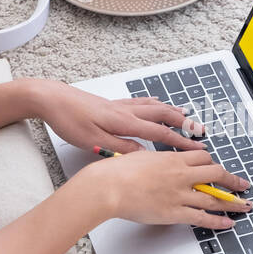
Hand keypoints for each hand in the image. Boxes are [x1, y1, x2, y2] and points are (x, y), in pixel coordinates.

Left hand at [36, 81, 206, 153]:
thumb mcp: (93, 142)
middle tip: (200, 131)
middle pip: (163, 115)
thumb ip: (121, 149)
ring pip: (154, 106)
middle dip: (185, 124)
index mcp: (124, 122)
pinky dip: (155, 103)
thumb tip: (144, 156)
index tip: (197, 148)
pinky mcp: (112, 103)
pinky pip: (142, 101)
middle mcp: (126, 111)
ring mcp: (120, 105)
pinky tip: (157, 102)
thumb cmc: (69, 120)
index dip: (181, 141)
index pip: (160, 133)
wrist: (52, 98)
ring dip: (173, 111)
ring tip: (186, 116)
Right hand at [83, 148, 252, 229]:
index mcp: (172, 159)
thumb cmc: (118, 171)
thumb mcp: (140, 156)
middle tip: (243, 184)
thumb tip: (154, 162)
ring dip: (232, 202)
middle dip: (232, 180)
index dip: (213, 164)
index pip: (203, 158)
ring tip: (244, 205)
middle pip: (216, 174)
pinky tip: (228, 222)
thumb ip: (154, 160)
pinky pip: (202, 217)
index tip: (218, 168)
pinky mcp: (174, 213)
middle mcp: (181, 175)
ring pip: (214, 197)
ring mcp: (179, 194)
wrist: (109, 186)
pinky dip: (218, 221)